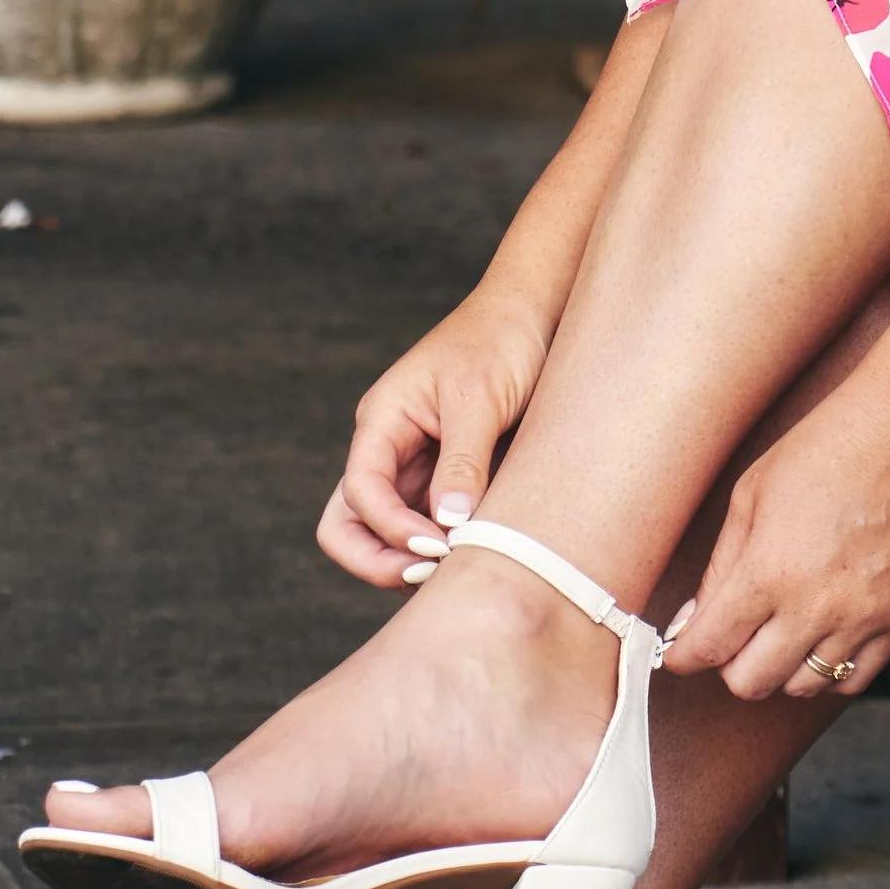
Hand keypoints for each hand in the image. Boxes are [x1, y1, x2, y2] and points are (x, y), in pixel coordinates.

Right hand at [316, 285, 552, 586]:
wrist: (537, 314)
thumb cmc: (502, 340)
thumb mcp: (479, 399)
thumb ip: (461, 463)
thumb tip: (446, 527)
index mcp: (382, 422)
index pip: (358, 493)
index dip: (390, 530)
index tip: (437, 547)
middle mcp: (390, 449)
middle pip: (351, 525)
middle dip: (381, 560)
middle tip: (435, 574)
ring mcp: (418, 467)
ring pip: (391, 533)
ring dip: (417, 558)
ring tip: (467, 565)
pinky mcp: (452, 478)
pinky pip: (435, 525)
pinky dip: (449, 545)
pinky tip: (484, 550)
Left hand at [671, 380, 889, 701]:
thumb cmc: (827, 447)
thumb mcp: (751, 494)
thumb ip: (720, 568)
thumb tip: (693, 622)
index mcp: (769, 571)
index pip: (709, 648)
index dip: (683, 656)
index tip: (680, 651)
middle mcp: (817, 606)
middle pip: (751, 682)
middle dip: (727, 664)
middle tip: (729, 636)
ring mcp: (864, 618)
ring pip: (801, 686)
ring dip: (779, 668)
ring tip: (778, 630)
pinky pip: (854, 678)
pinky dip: (828, 669)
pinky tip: (820, 636)